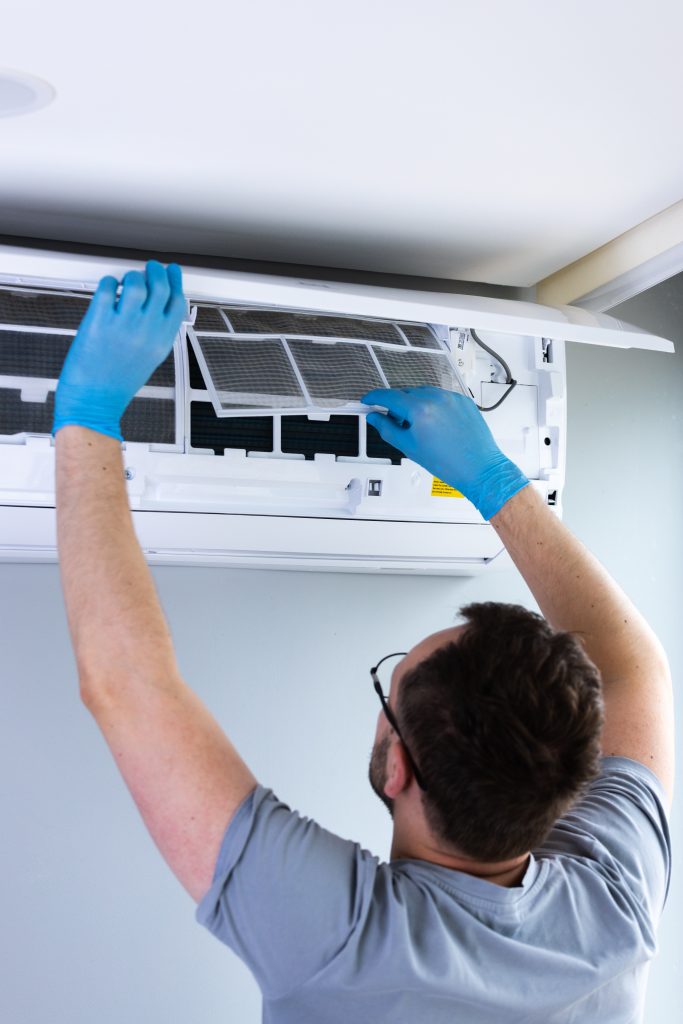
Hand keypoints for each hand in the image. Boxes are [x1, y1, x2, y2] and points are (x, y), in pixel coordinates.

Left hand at [53, 261, 186, 440]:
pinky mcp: (99, 320)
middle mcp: (146, 331)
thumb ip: (157, 331)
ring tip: (126, 281)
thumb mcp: (150, 358)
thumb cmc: (117, 382)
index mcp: (161, 341)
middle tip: (149, 268)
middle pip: (160, 287)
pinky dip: (108, 282)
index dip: (176, 282)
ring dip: (132, 276)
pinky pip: (107, 288)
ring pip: (135, 283)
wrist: (94, 399)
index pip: (178, 302)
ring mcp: (123, 325)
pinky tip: (108, 289)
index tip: (171, 272)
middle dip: (156, 271)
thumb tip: (158, 304)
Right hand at [361, 386, 528, 519]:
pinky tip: (435, 424)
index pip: (388, 396)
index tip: (368, 401)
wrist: (479, 468)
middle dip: (396, 405)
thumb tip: (375, 418)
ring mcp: (452, 397)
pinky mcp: (463, 400)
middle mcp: (437, 398)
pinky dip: (432, 405)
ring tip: (418, 426)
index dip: (374, 398)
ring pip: (423, 392)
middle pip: (405, 393)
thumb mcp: (409, 447)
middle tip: (394, 422)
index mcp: (420, 409)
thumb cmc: (448, 462)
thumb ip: (387, 429)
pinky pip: (440, 396)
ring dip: (414, 404)